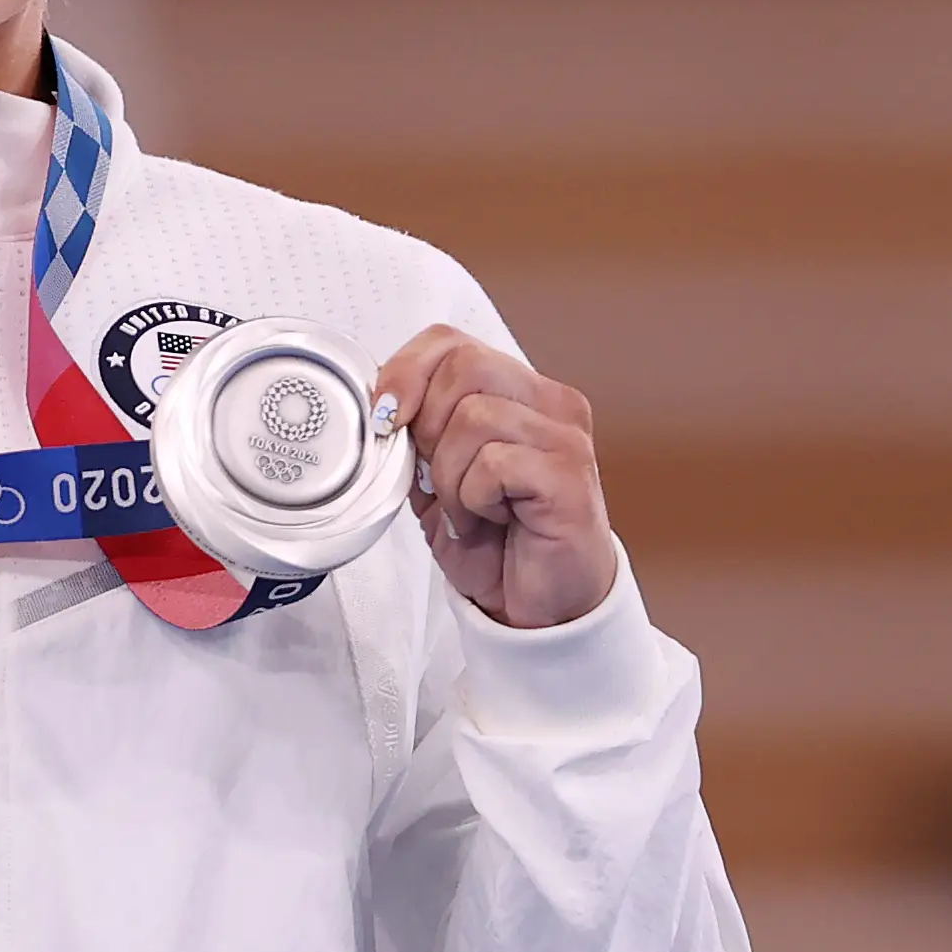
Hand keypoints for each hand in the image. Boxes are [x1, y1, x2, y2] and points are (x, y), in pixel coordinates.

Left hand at [374, 327, 615, 628]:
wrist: (539, 609)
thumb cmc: (495, 541)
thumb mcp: (437, 474)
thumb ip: (417, 430)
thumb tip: (382, 402)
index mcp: (517, 390)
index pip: (450, 342)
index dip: (405, 370)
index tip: (385, 418)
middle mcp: (550, 403)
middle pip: (462, 367)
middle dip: (427, 427)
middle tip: (437, 479)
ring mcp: (565, 437)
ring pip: (473, 417)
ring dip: (450, 475)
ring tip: (468, 510)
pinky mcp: (569, 476)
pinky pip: (495, 463)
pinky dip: (473, 499)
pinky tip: (488, 521)